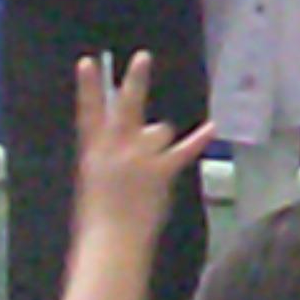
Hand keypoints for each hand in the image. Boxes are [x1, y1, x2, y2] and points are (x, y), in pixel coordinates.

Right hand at [71, 52, 212, 249]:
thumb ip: (110, 158)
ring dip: (160, 142)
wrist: (110, 243)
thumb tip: (131, 146)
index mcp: (92, 153)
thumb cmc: (99, 220)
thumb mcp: (93, 183)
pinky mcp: (161, 169)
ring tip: (152, 167)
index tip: (88, 62)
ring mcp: (139, 157)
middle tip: (144, 56)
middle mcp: (115, 148)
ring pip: (159, 130)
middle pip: (127, 106)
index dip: (87, 86)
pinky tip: (212, 127)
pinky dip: (198, 139)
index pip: (87, 113)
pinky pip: (183, 149)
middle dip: (135, 80)